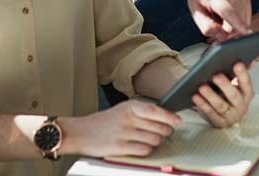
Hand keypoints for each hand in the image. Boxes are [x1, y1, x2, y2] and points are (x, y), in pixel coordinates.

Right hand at [61, 100, 180, 157]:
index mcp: (130, 106)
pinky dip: (146, 151)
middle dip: (164, 132)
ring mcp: (124, 133)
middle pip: (159, 128)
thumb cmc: (103, 122)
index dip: (170, 116)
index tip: (178, 120)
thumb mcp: (122, 110)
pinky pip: (144, 151)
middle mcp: (128, 118)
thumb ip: (141, 112)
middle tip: (162, 134)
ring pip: (154, 140)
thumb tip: (165, 117)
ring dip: (156, 143)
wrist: (80, 132)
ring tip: (149, 141)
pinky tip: (141, 148)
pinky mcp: (120, 147)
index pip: (156, 110)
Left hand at [177, 0, 251, 42]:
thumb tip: (221, 38)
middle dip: (229, 33)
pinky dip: (237, 21)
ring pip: (244, 23)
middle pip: (239, 24)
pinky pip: (246, 18)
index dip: (239, 25)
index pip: (230, 13)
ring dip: (233, 27)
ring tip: (220, 17)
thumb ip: (207, 27)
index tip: (248, 33)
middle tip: (215, 26)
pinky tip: (227, 15)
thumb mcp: (195, 10)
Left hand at [190, 62, 254, 127]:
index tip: (237, 63)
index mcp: (247, 93)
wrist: (225, 115)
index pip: (246, 83)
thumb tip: (229, 54)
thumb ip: (232, 72)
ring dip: (211, 96)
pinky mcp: (219, 122)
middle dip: (225, 85)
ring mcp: (231, 116)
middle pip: (234, 96)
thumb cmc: (227, 94)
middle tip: (216, 75)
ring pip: (221, 106)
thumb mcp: (232, 83)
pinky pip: (210, 113)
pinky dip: (202, 104)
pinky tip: (195, 96)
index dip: (242, 73)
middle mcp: (241, 106)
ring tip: (202, 86)